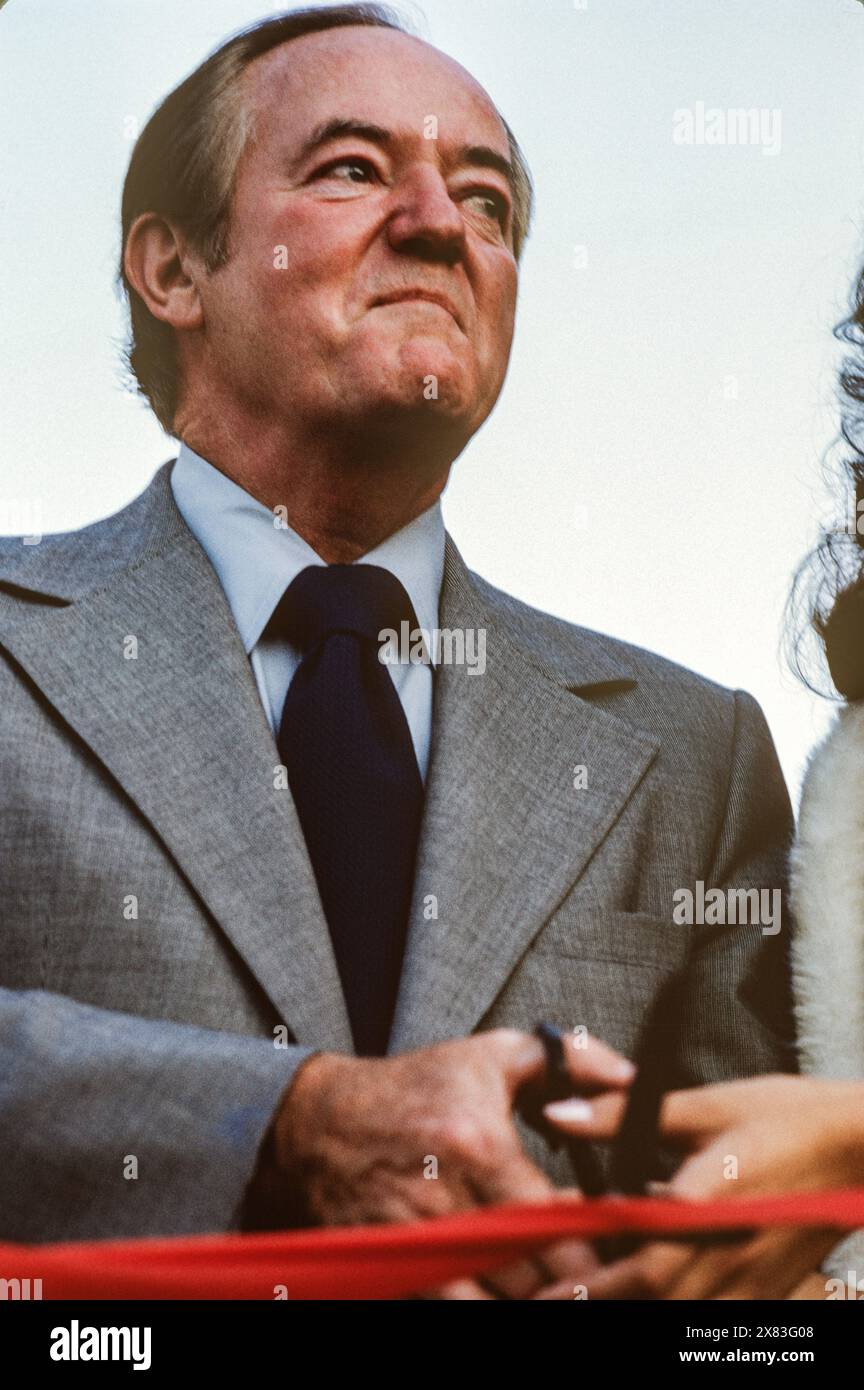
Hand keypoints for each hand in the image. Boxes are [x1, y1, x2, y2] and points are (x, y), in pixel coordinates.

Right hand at [255, 1027, 633, 1297]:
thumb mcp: (491, 1055)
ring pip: (497, 1307)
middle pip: (534, 1280)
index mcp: (480, 1149)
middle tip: (607, 1279)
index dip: (597, 1246)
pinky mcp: (394, 1274)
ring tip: (562, 1289)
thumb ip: (572, 1060)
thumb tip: (635, 1080)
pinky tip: (510, 1297)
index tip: (624, 1246)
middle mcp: (448, 1206)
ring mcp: (417, 1248)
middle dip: (576, 1286)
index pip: (555, 1224)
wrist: (318, 1123)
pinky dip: (485, 1310)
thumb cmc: (414, 1087)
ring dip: (534, 1302)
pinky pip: (451, 1313)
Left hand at [542, 1075, 863, 1299]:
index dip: (591, 1282)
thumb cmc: (787, 1118)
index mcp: (711, 1205)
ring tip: (590, 1288)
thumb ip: (627, 1115)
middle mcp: (731, 1254)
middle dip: (600, 1301)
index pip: (642, 1264)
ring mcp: (754, 1280)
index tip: (549, 1285)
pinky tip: (652, 1282)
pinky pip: (711, 1313)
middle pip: (655, 1300)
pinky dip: (674, 1303)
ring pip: (681, 1313)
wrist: (860, 1144)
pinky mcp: (768, 1288)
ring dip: (635, 1303)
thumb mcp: (704, 1105)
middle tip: (554, 1295)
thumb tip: (560, 1113)